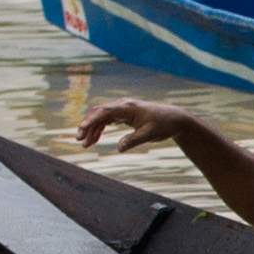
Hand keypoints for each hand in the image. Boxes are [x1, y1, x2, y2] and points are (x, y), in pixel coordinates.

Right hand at [76, 99, 203, 153]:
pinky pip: (106, 120)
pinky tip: (93, 140)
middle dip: (87, 125)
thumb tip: (119, 148)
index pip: (105, 112)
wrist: (174, 119)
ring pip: (101, 117)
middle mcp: (123, 105)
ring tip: (85, 144)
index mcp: (128, 107)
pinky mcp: (123, 114)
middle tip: (79, 139)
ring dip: (92, 129)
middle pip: (99, 112)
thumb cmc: (163, 125)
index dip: (91, 120)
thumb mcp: (150, 134)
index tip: (82, 130)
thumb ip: (134, 140)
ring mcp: (122, 109)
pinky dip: (99, 129)